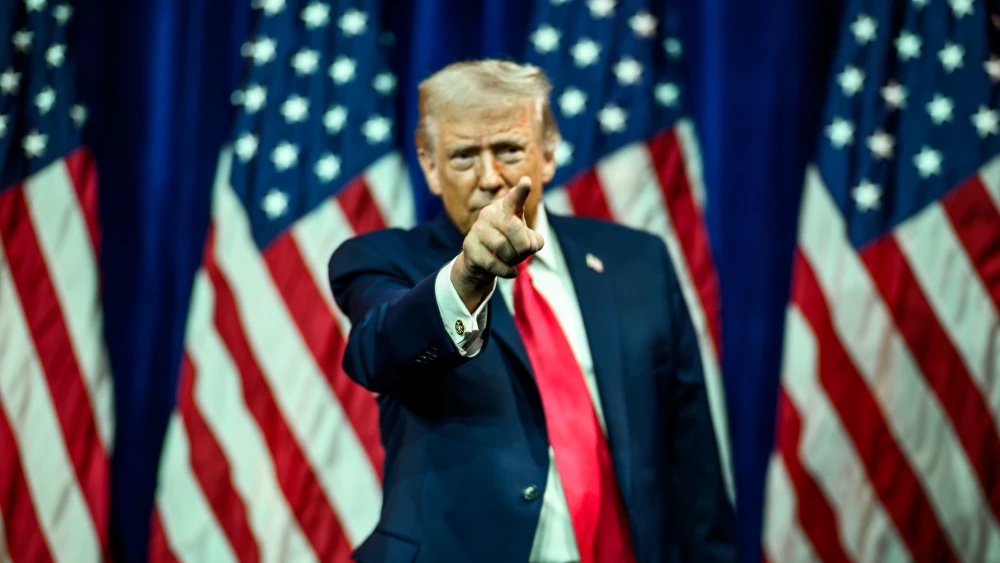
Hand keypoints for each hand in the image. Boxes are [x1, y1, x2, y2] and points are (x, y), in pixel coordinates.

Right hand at [451, 177, 543, 310]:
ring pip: (503, 247)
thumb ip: (534, 241)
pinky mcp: (469, 246)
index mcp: (506, 208)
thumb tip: (530, 243)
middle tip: (523, 252)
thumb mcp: (527, 242)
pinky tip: (510, 271)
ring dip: (513, 259)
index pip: (514, 199)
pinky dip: (506, 271)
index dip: (521, 191)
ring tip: (511, 260)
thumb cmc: (509, 246)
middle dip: (524, 245)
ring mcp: (477, 229)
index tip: (527, 181)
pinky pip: (493, 262)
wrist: (481, 263)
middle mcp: (490, 213)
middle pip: (514, 228)